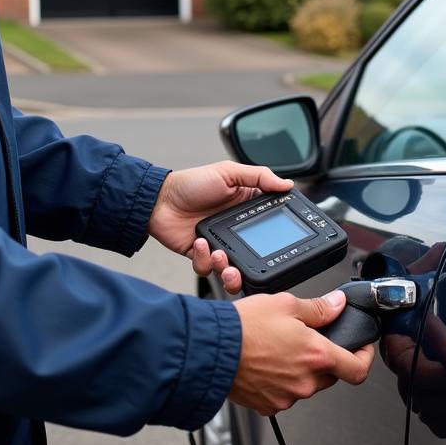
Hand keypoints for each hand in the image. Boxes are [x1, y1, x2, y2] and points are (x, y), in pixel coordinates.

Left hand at [147, 162, 292, 289]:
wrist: (158, 200)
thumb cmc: (191, 183)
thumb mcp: (229, 173)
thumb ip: (259, 176)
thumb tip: (287, 184)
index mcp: (246, 210)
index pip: (269, 228)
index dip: (275, 238)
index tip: (276, 242)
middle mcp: (235, 230)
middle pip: (254, 257)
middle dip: (251, 267)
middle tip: (243, 262)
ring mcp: (218, 245)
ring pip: (232, 271)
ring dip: (228, 270)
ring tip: (221, 258)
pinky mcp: (200, 256)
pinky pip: (207, 269)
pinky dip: (204, 260)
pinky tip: (201, 244)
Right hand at [230, 290, 374, 414]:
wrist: (210, 351)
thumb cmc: (244, 328)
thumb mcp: (286, 304)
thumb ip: (319, 308)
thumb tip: (337, 304)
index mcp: (316, 356)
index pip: (358, 369)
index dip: (365, 357)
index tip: (362, 348)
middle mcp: (305, 382)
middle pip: (331, 375)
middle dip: (326, 358)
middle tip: (309, 340)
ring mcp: (287, 397)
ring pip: (307, 385)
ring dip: (302, 370)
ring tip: (280, 349)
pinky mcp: (269, 406)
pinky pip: (285, 394)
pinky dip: (282, 381)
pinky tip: (268, 364)